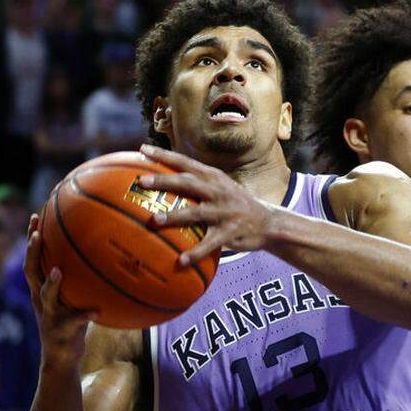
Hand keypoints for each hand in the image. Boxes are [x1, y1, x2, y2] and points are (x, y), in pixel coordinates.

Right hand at [24, 214, 94, 368]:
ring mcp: (49, 315)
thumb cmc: (70, 323)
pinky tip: (96, 311)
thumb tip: (100, 256)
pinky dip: (84, 316)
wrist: (61, 358)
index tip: (35, 216)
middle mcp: (40, 300)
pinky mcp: (61, 332)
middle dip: (33, 252)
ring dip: (53, 283)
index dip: (32, 239)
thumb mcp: (70, 299)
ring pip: (47, 296)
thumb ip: (78, 280)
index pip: (33, 260)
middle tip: (37, 234)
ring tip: (59, 271)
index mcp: (41, 290)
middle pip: (31, 272)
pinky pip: (74, 322)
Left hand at [136, 144, 276, 264]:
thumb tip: (164, 179)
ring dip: (174, 215)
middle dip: (164, 180)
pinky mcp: (230, 232)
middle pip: (187, 183)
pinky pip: (209, 244)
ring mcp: (224, 212)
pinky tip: (180, 261)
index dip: (164, 155)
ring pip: (196, 212)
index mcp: (213, 177)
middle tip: (142, 181)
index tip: (142, 149)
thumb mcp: (220, 187)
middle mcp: (218, 191)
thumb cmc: (234, 204)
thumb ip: (197, 182)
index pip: (185, 162)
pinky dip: (195, 253)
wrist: (268, 223)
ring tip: (155, 221)